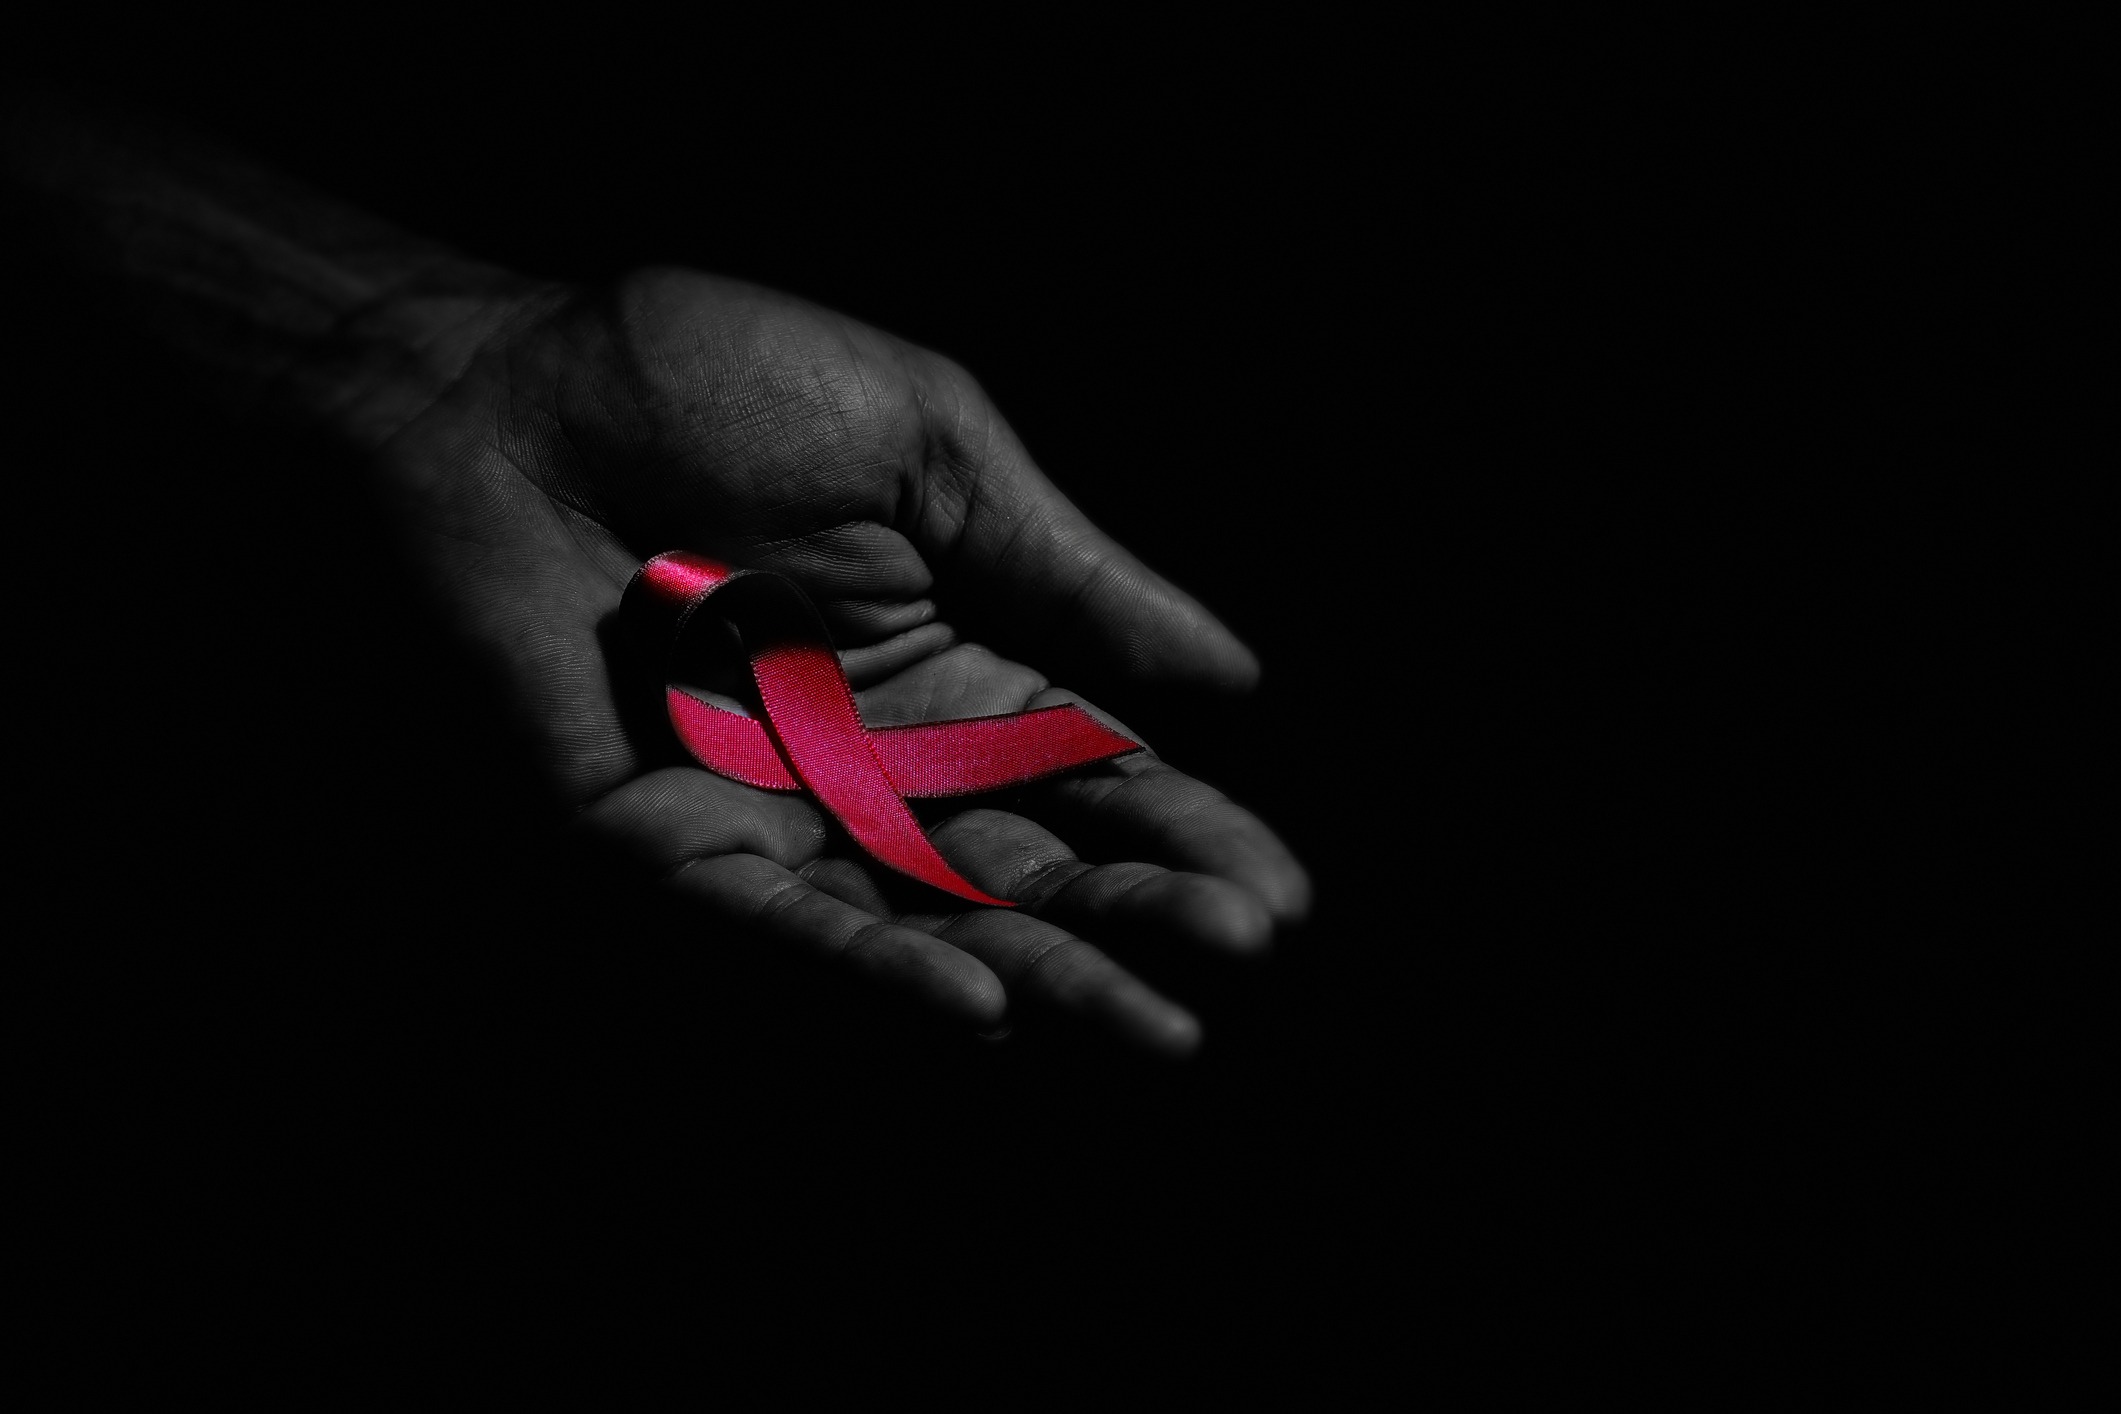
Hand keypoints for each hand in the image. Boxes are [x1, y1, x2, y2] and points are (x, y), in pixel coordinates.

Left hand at [363, 267, 1310, 1054]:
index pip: (1093, 766)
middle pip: (1030, 857)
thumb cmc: (713, 384)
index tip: (1279, 894)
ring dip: (1044, 972)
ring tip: (1155, 1027)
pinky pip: (780, 921)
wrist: (506, 386)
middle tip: (1239, 952)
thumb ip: (1067, 568)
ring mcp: (779, 805)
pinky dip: (874, 964)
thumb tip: (1235, 675)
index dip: (1184, 828)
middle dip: (1138, 912)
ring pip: (928, 914)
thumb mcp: (932, 448)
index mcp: (955, 656)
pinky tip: (975, 1000)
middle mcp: (881, 753)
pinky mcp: (666, 842)